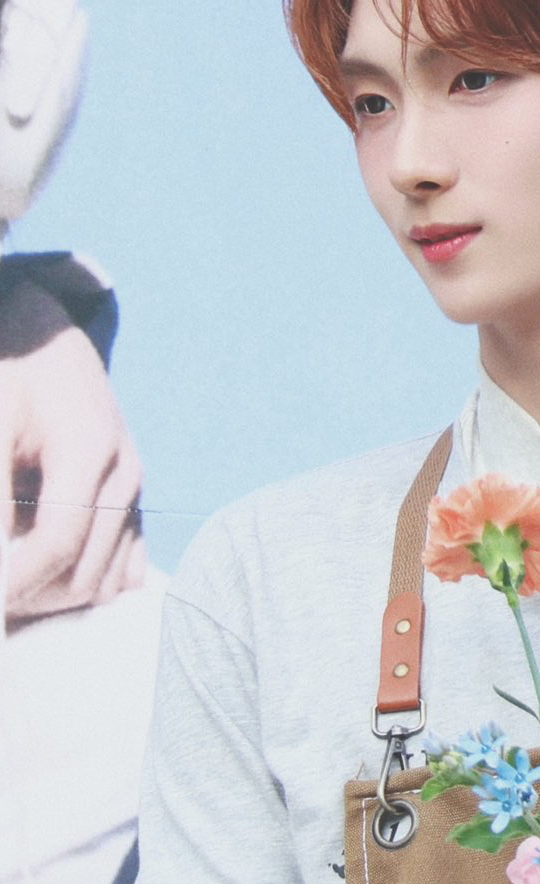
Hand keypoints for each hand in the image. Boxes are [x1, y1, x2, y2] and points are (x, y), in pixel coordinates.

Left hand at [1, 279, 144, 620]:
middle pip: (87, 572)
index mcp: (93, 453)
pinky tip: (46, 577)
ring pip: (107, 577)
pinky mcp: (131, 493)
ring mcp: (134, 486)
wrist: (45, 336)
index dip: (13, 585)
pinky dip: (85, 581)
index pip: (59, 546)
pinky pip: (123, 561)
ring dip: (54, 594)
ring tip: (10, 578)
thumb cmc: (11, 373)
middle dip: (30, 597)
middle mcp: (126, 474)